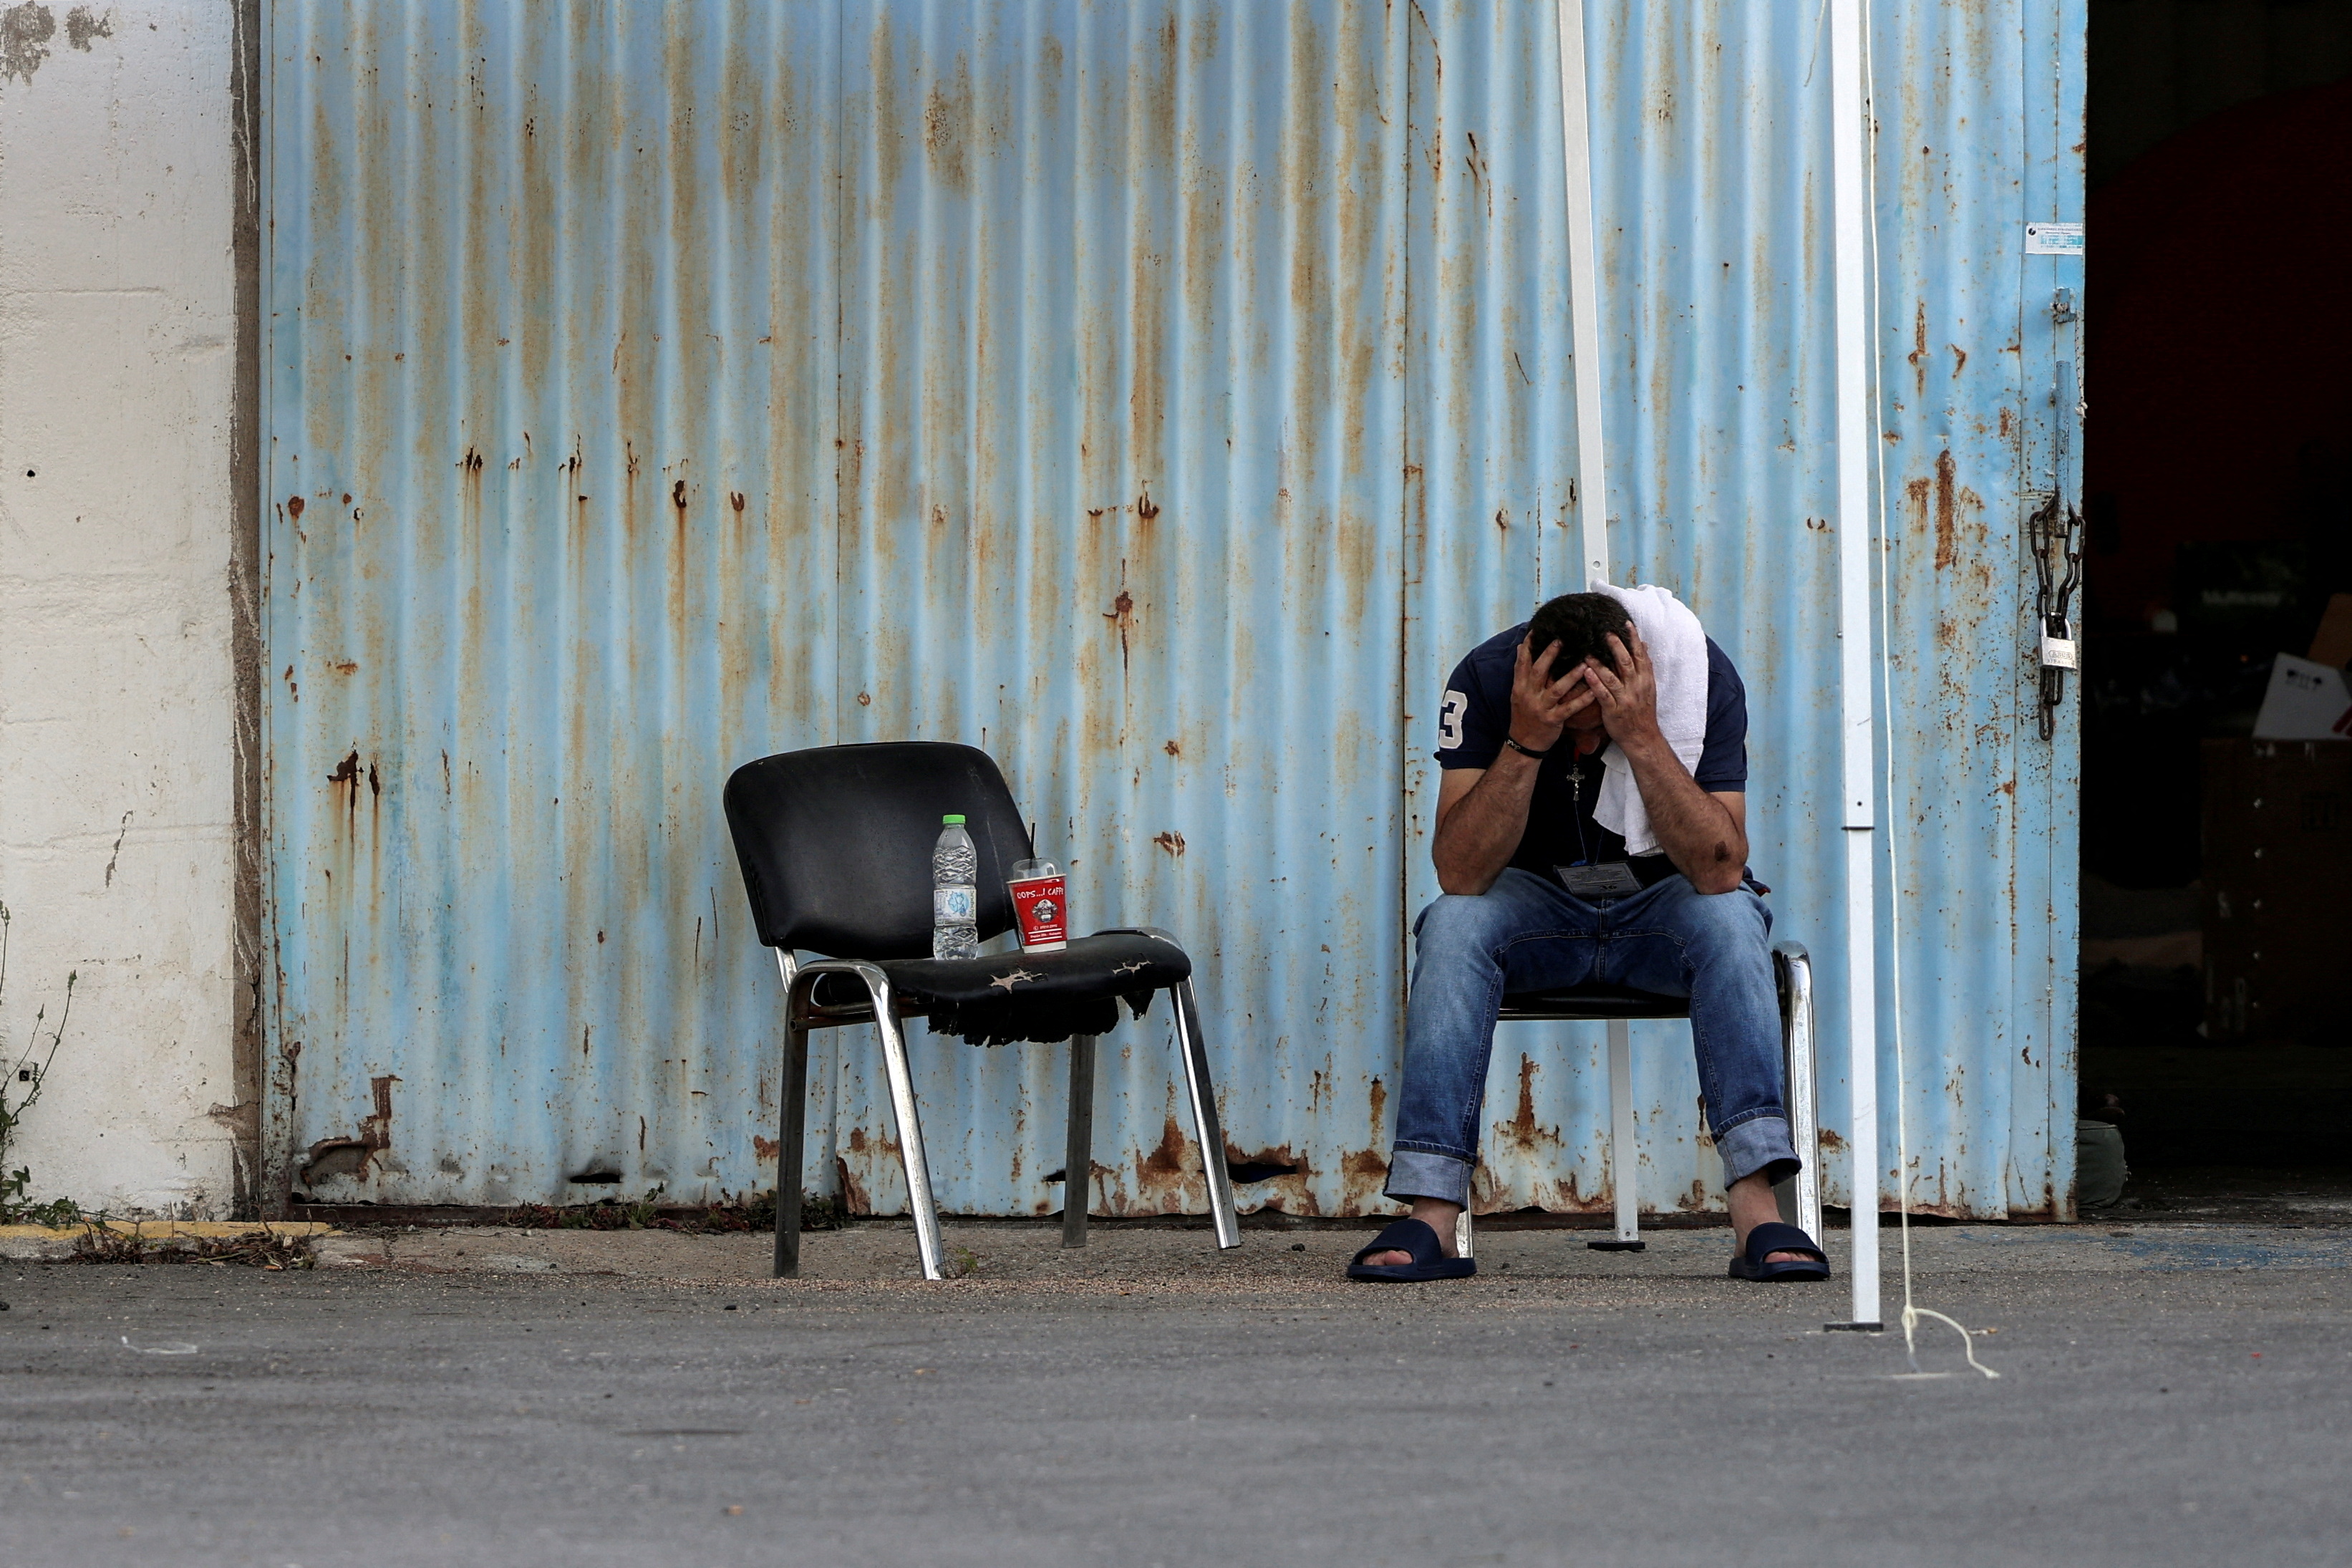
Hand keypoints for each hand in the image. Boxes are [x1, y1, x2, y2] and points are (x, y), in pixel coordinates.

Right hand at [1508, 637, 1598, 753]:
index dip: (1529, 646)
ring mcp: (1541, 708)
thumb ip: (1521, 671)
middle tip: (1562, 639)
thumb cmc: (1524, 715)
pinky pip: (1570, 708)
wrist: (1523, 743)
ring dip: (1572, 676)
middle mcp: (1529, 695)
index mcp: (1520, 687)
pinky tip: (1594, 691)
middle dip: (1550, 655)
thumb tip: (1522, 647)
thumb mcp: (1518, 693)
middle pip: (1539, 671)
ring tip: (1585, 664)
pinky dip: (1582, 699)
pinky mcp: (1553, 720)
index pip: (1522, 662)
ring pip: (1557, 689)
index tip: (1537, 630)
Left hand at [1582, 625, 1662, 749]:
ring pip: (1612, 677)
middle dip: (1616, 646)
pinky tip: (1586, 672)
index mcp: (1645, 680)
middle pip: (1626, 663)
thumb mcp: (1648, 687)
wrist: (1643, 737)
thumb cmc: (1643, 710)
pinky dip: (1595, 683)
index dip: (1633, 639)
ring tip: (1588, 652)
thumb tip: (1644, 645)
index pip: (1640, 655)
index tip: (1626, 624)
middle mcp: (1636, 687)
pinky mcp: (1614, 710)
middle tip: (1606, 632)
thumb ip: (1645, 667)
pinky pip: (1603, 694)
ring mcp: (1625, 699)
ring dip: (1599, 664)